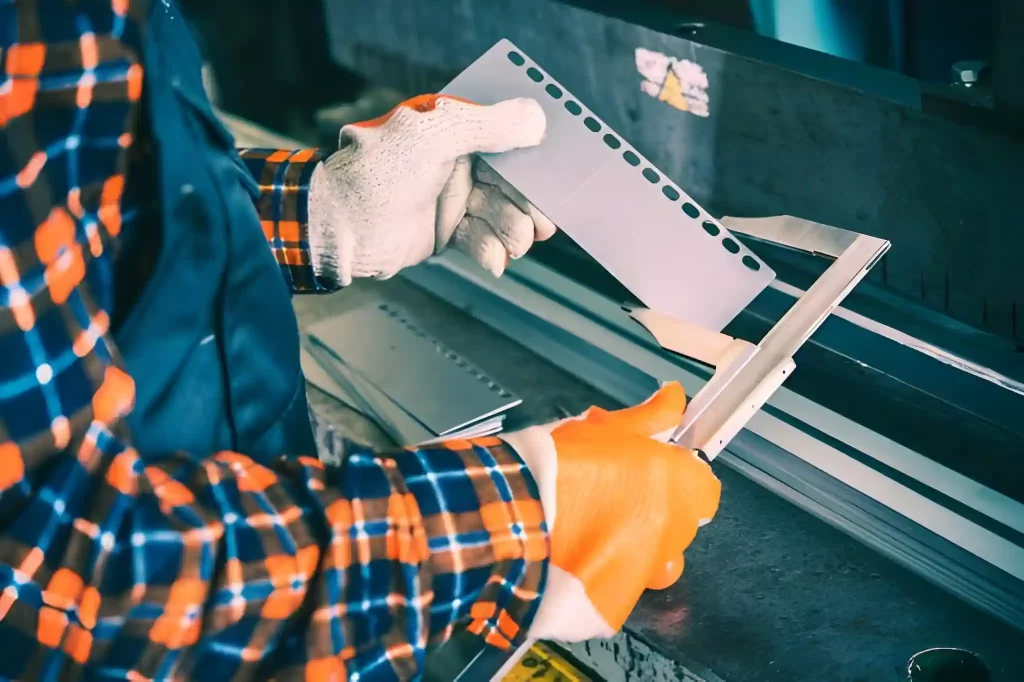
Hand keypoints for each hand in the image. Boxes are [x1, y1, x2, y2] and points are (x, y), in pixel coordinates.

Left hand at [307, 94, 555, 285]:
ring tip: (516, 244)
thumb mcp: (432, 139)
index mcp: (451, 131)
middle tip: (542, 225)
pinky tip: (496, 261)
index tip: (554, 181)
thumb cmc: (374, 176)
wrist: (339, 230)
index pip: (504, 140)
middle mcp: (454, 163)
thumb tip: (536, 116)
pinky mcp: (444, 232)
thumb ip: (486, 127)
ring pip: (498, 214)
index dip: (532, 161)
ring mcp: (450, 199)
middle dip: (526, 205)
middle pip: (508, 183)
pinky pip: (479, 240)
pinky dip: (491, 250)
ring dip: (511, 230)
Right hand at [499, 382, 720, 641]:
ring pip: (657, 562)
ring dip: (639, 547)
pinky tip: (579, 555)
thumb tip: (675, 397)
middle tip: (609, 494)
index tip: (646, 469)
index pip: (703, 484)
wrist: (517, 520)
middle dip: (654, 509)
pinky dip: (607, 573)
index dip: (675, 475)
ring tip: (596, 531)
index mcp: (682, 485)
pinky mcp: (620, 604)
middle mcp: (676, 532)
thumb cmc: (564, 467)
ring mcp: (650, 572)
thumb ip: (649, 417)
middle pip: (680, 522)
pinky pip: (623, 586)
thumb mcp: (605, 429)